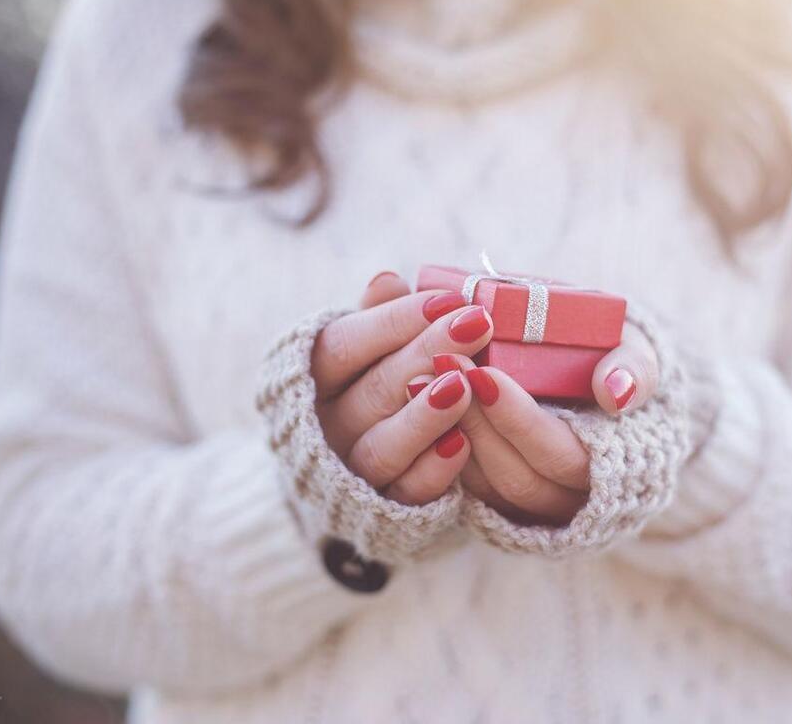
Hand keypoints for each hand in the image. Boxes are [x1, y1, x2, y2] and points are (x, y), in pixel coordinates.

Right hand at [308, 272, 495, 505]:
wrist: (349, 475)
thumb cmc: (369, 387)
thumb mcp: (366, 350)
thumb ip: (377, 317)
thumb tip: (386, 280)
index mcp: (315, 378)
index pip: (344, 345)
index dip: (395, 321)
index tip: (450, 300)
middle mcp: (325, 426)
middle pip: (372, 390)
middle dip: (426, 354)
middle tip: (477, 325)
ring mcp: (351, 471)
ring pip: (382, 447)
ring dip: (425, 416)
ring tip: (463, 386)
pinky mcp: (382, 510)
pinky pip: (406, 493)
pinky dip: (433, 470)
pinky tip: (463, 444)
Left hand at [424, 326, 658, 525]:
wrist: (596, 370)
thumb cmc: (615, 357)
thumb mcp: (638, 351)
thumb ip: (636, 368)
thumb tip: (616, 393)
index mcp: (612, 467)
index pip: (559, 455)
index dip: (518, 420)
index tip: (483, 375)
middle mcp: (571, 497)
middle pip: (514, 476)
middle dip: (474, 421)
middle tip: (443, 365)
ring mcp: (533, 503)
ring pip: (484, 484)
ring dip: (451, 431)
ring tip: (422, 376)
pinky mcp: (499, 494)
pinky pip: (466, 483)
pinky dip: (441, 442)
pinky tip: (420, 397)